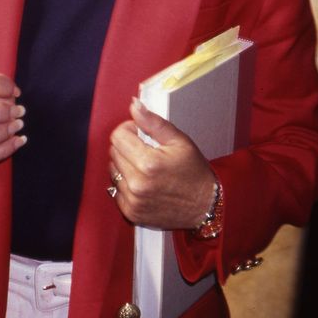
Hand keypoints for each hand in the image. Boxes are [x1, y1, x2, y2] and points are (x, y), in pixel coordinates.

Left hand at [108, 97, 215, 229]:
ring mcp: (132, 200)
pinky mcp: (131, 212)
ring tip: (146, 168)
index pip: (118, 136)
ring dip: (125, 165)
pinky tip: (144, 182)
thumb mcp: (179, 141)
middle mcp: (137, 184)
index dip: (129, 130)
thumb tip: (134, 105)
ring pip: (113, 170)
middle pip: (113, 152)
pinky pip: (116, 189)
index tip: (141, 134)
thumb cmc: (194, 172)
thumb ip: (153, 122)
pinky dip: (126, 183)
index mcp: (148, 163)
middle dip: (127, 147)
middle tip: (147, 151)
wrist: (205, 206)